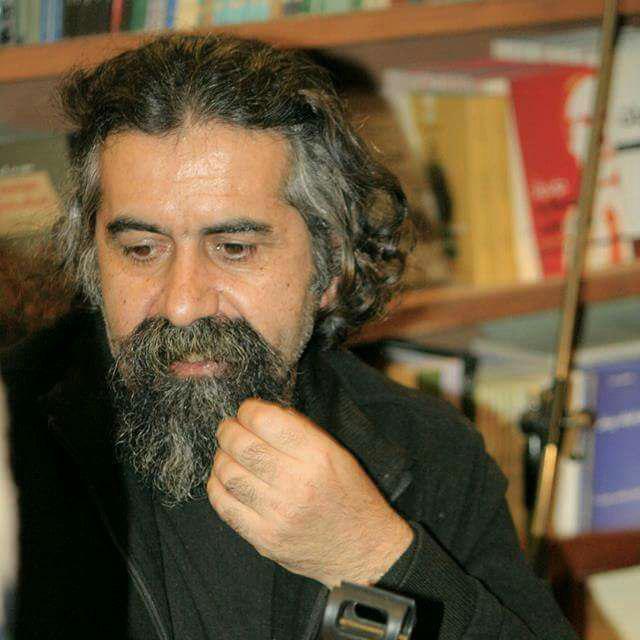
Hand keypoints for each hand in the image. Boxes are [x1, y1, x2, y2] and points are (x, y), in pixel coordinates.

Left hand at [207, 398, 413, 587]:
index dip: (248, 410)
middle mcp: (297, 483)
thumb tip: (264, 414)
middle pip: (242, 446)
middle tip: (229, 428)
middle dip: (228, 430)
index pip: (267, 422)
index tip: (246, 411)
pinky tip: (224, 479)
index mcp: (318, 456)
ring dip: (221, 457)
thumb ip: (301, 430)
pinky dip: (216, 487)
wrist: (363, 551)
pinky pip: (225, 507)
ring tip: (227, 453)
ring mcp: (278, 514)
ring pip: (228, 474)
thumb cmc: (350, 497)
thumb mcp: (338, 454)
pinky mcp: (265, 539)